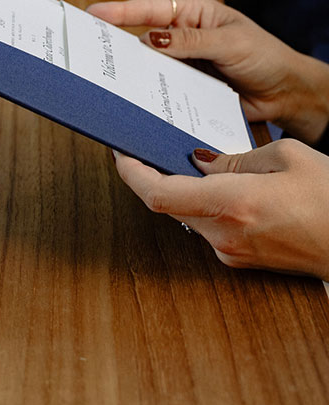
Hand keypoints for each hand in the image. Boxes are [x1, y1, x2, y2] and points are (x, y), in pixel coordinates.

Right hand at [87, 0, 328, 145]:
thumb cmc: (265, 58)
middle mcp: (183, 37)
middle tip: (89, 48)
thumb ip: (192, 43)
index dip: (120, 11)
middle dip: (116, 42)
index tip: (93, 14)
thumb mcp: (231, 44)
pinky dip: (149, 96)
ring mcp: (182, 64)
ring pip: (149, 67)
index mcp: (193, 14)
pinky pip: (162, 90)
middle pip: (141, 37)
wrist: (286, 94)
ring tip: (105, 78)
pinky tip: (134, 102)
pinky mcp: (185, 89)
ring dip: (132, 73)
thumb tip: (151, 39)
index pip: (151, 9)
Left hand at [115, 141, 328, 278]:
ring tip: (182, 158)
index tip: (120, 152)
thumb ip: (235, 159)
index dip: (131, 173)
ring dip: (179, 189)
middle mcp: (225, 235)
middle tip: (146, 145)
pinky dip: (201, 203)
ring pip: (186, 215)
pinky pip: (207, 225)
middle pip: (167, 203)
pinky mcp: (241, 260)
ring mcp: (232, 252)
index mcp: (232, 204)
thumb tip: (199, 160)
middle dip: (153, 174)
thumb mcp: (285, 157)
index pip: (158, 194)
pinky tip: (214, 184)